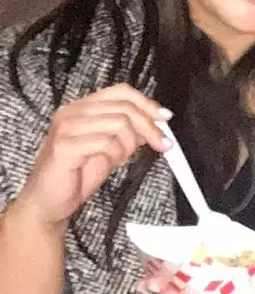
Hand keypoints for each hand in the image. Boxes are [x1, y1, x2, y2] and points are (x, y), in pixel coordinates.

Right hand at [13, 86, 169, 231]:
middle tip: (161, 144)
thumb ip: (130, 131)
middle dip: (149, 127)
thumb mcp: (112, 147)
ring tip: (121, 158)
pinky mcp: (64, 146)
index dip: (147, 103)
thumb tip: (158, 121)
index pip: (121, 91)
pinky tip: (111, 163)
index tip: (165, 118)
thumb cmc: (78, 173)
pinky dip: (117, 154)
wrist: (50, 201)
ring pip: (119, 123)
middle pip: (124, 107)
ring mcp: (65, 127)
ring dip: (130, 144)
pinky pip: (106, 143)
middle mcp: (71, 111)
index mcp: (82, 106)